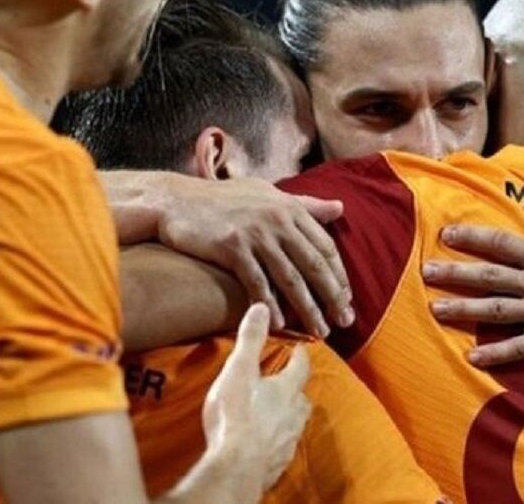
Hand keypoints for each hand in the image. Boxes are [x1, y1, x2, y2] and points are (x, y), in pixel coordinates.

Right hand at [102, 170, 353, 335]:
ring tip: (319, 331)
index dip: (339, 275)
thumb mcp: (268, 193)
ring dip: (308, 308)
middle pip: (315, 265)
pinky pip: (257, 282)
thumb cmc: (224, 199)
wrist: (176, 200)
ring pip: (291, 278)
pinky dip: (270, 305)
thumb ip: (305, 204)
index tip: (347, 299)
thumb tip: (340, 207)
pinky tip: (279, 325)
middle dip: (333, 296)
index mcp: (290, 207)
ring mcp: (255, 234)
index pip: (326, 246)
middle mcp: (278, 220)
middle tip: (344, 322)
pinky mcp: (232, 248)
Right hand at [203, 304, 312, 492]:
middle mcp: (294, 415)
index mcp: (287, 390)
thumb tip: (261, 307)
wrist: (236, 469)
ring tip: (274, 412)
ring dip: (286, 416)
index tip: (300, 348)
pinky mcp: (277, 464)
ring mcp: (287, 441)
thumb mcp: (239, 369)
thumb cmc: (236, 416)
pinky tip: (264, 442)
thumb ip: (251, 339)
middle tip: (285, 382)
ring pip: (294, 424)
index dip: (300, 355)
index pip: (301, 366)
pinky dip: (275, 441)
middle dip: (295, 388)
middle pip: (301, 398)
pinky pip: (281, 447)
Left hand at [424, 204, 523, 366]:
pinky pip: (520, 346)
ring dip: (464, 309)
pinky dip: (496, 353)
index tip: (446, 234)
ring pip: (497, 309)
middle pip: (490, 275)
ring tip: (435, 309)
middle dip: (455, 272)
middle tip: (425, 270)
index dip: (473, 237)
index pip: (503, 243)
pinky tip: (472, 357)